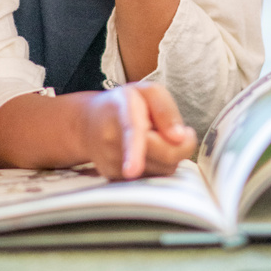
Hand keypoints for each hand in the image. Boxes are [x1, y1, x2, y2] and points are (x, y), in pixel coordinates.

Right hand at [80, 83, 197, 179]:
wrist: (89, 124)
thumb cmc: (125, 105)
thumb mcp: (149, 93)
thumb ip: (167, 110)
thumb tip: (179, 138)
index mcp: (123, 109)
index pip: (131, 131)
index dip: (134, 151)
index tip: (132, 171)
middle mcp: (112, 138)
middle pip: (164, 154)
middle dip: (182, 146)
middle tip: (180, 131)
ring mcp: (111, 161)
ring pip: (163, 169)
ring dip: (168, 155)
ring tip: (154, 138)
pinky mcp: (115, 177)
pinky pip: (153, 177)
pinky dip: (157, 166)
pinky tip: (145, 153)